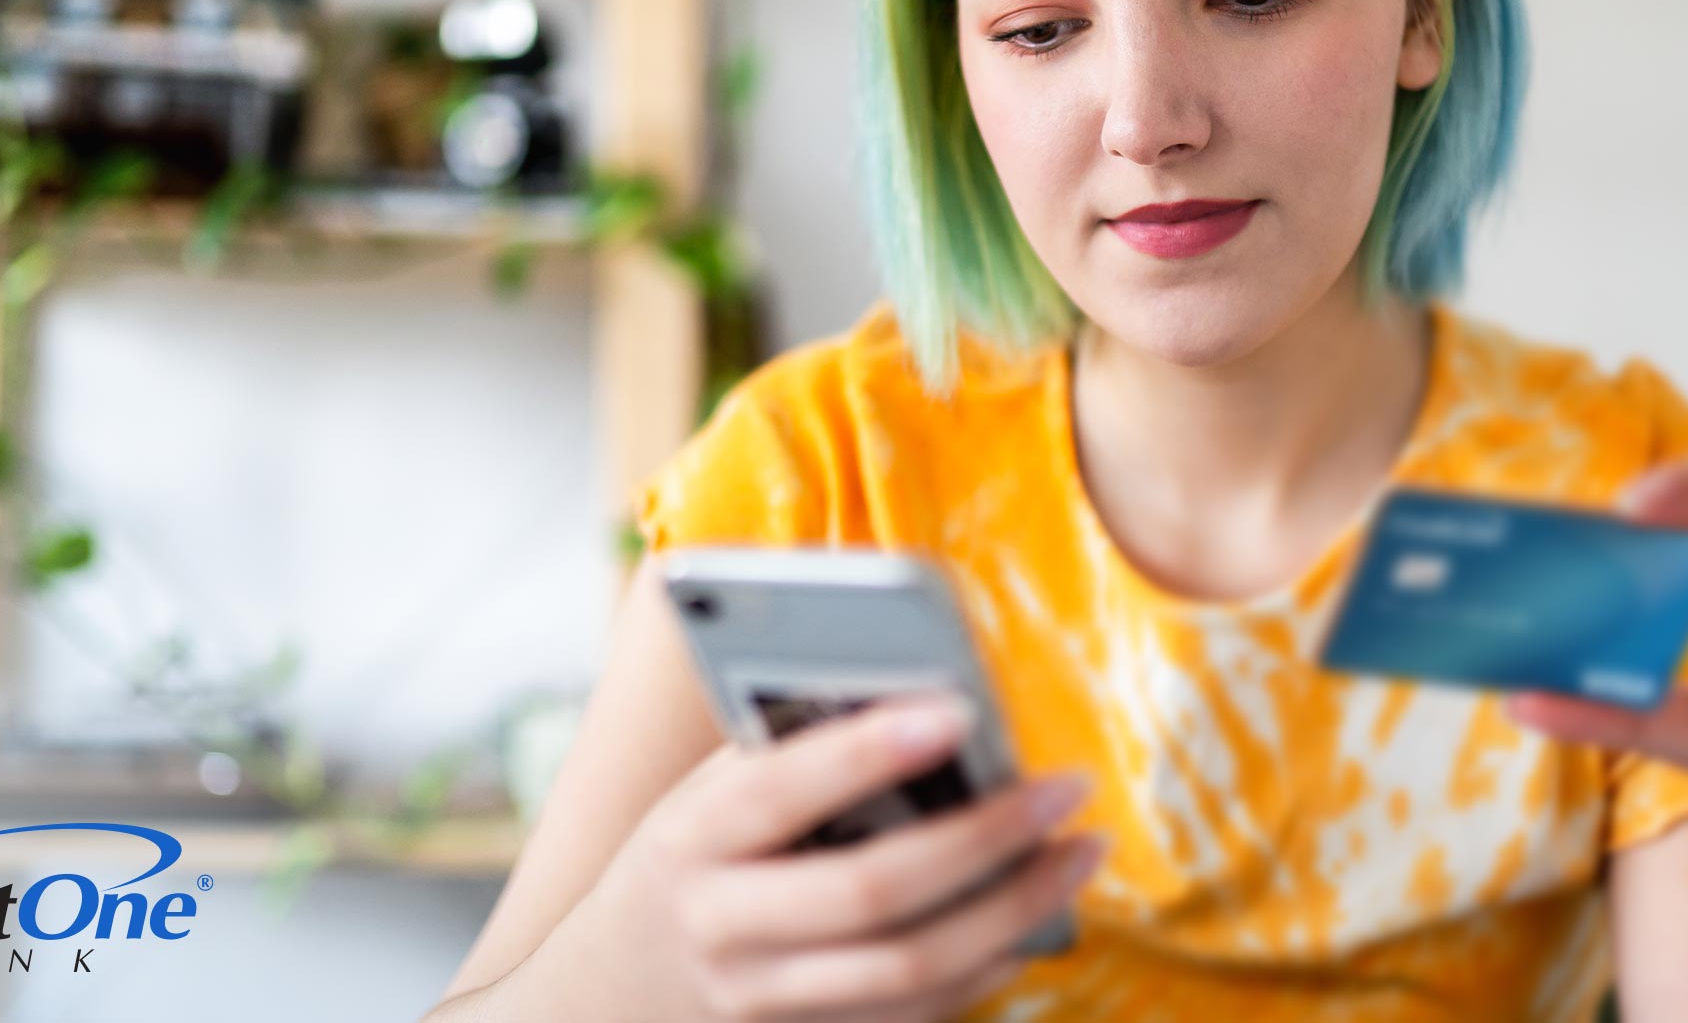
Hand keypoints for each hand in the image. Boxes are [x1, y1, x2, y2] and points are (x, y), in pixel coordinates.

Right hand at [575, 692, 1102, 1020]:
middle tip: (1067, 788)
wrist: (606, 996)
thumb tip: (920, 696)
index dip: (867, 750)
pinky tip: (1036, 919)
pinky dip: (987, 966)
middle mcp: (720, 926)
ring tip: (1081, 851)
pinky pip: (916, 1016)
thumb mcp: (702, 797)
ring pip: (910, 969)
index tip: (957, 708)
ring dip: (1014, 910)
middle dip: (983, 837)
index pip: (781, 790)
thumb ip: (786, 756)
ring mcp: (763, 1002)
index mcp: (689, 839)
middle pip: (870, 892)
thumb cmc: (685, 860)